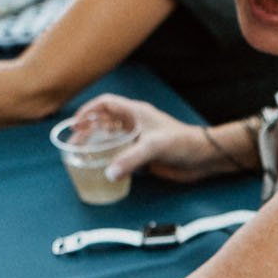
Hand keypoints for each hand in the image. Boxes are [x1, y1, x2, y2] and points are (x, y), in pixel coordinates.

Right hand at [79, 95, 229, 184]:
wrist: (203, 158)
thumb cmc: (182, 143)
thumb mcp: (154, 147)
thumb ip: (130, 159)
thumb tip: (109, 174)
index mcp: (136, 112)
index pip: (106, 103)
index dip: (88, 110)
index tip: (75, 124)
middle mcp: (135, 124)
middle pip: (104, 122)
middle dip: (88, 131)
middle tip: (74, 145)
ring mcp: (139, 139)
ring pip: (111, 139)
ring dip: (97, 146)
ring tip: (82, 157)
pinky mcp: (144, 155)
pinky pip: (121, 155)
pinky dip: (110, 160)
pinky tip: (102, 169)